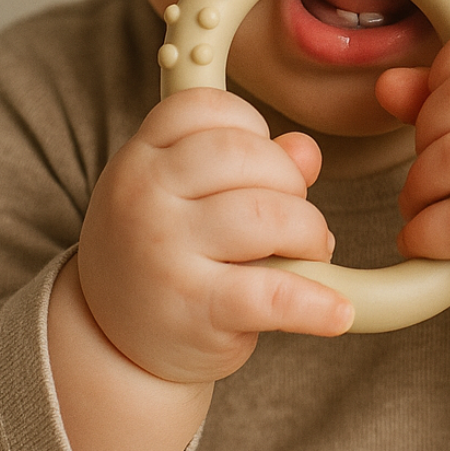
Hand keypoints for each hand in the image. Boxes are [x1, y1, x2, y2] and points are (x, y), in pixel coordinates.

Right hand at [76, 86, 352, 384]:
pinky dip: (315, 303)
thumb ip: (252, 162)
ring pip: (266, 214)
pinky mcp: (193, 309)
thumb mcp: (188, 195)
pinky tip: (337, 312)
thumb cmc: (166, 251)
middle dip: (289, 180)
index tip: (263, 159)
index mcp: (140, 156)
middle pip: (243, 154)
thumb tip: (307, 151)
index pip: (206, 106)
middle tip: (296, 215)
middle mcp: (143, 195)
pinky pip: (271, 295)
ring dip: (309, 232)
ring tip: (311, 251)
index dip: (251, 125)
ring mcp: (164, 252)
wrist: (112, 344)